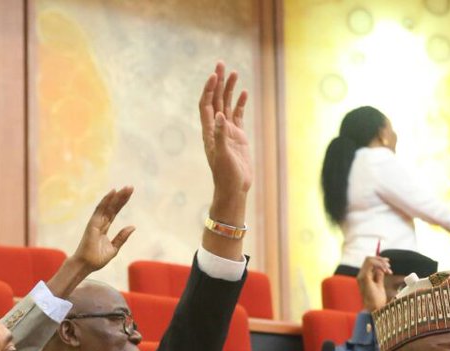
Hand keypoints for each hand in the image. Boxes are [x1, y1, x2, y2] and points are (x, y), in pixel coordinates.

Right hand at [67, 187, 135, 274]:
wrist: (86, 265)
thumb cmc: (96, 259)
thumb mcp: (114, 248)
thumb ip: (122, 237)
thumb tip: (133, 226)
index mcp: (104, 227)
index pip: (114, 212)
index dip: (122, 202)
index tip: (130, 193)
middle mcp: (100, 222)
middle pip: (112, 207)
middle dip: (121, 197)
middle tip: (130, 186)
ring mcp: (96, 222)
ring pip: (108, 206)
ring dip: (116, 196)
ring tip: (126, 188)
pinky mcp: (92, 224)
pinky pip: (100, 210)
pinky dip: (106, 200)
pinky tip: (113, 192)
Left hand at [199, 61, 251, 203]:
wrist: (234, 188)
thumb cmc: (225, 175)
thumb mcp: (222, 156)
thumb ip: (220, 136)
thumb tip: (219, 115)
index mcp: (209, 132)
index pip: (206, 105)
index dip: (208, 89)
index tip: (214, 75)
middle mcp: (216, 128)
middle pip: (216, 100)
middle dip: (218, 82)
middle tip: (221, 63)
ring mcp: (228, 132)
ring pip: (227, 105)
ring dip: (229, 89)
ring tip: (234, 72)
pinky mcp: (238, 137)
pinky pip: (238, 115)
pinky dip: (240, 103)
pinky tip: (244, 92)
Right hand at [357, 255, 391, 311]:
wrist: (375, 309)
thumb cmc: (377, 300)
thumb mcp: (379, 284)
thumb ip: (379, 276)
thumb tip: (381, 268)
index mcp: (363, 277)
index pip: (368, 262)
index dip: (379, 260)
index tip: (388, 265)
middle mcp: (360, 276)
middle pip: (368, 259)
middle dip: (381, 260)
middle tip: (389, 267)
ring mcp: (361, 276)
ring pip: (369, 259)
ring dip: (381, 262)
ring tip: (388, 270)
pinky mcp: (364, 278)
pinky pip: (370, 263)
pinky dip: (379, 264)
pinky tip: (386, 271)